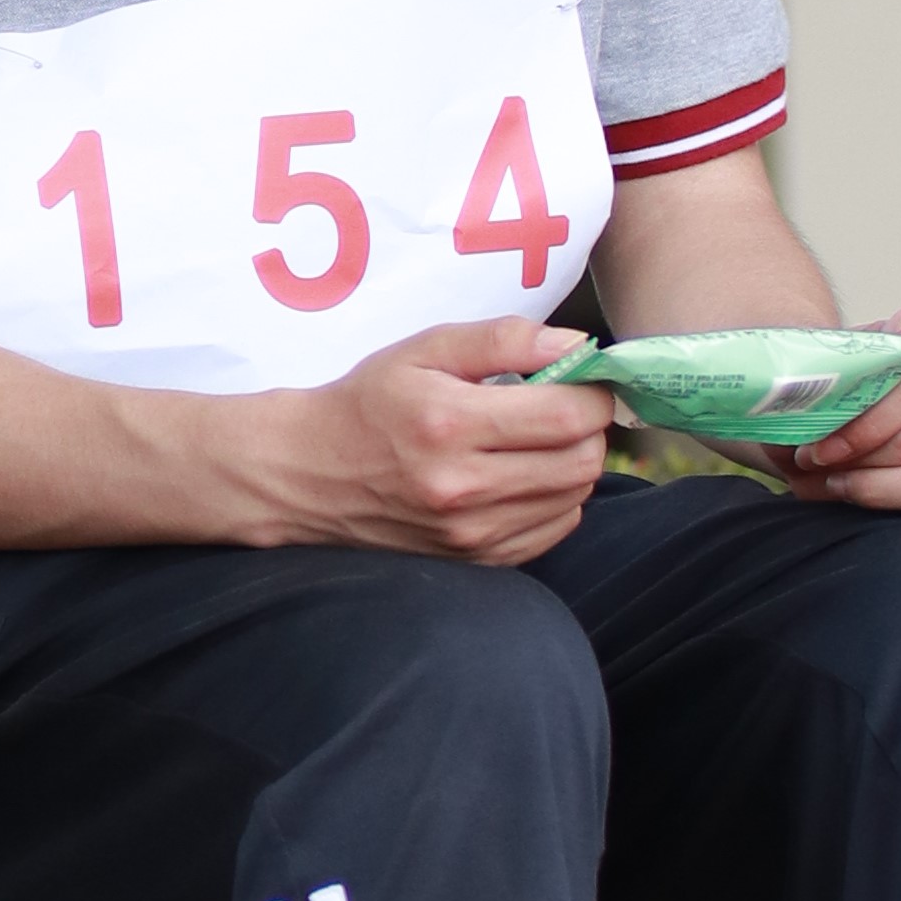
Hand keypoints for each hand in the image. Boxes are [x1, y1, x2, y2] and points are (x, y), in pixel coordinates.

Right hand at [236, 317, 611, 569]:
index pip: (569, 415)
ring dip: (573, 463)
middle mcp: (461, 487)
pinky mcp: (473, 561)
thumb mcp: (424, 349)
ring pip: (574, 497)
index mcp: (449, 423)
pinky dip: (555, 499)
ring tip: (538, 439)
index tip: (580, 378)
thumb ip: (504, 339)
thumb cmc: (369, 402)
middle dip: (588, 428)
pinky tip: (522, 475)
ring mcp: (468, 534)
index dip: (593, 391)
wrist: (307, 474)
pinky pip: (553, 530)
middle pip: (582, 461)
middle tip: (562, 406)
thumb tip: (578, 347)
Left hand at [790, 301, 900, 525]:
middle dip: (858, 463)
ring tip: (834, 485)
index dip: (866, 425)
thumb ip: (863, 350)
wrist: (839, 416)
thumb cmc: (833, 393)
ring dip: (875, 490)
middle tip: (813, 467)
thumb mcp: (829, 371)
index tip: (818, 447)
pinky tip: (875, 509)